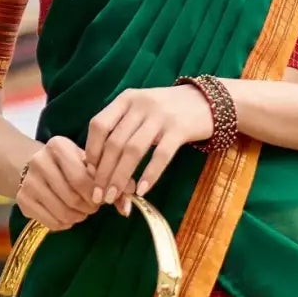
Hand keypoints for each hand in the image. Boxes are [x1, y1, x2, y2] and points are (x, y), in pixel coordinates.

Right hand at [13, 136, 98, 232]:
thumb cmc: (68, 163)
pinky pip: (50, 222)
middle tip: (93, 208)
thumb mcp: (84, 160)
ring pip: (62, 212)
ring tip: (82, 213)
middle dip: (88, 207)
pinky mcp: (22, 200)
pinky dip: (64, 224)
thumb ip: (101, 174)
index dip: (95, 194)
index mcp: (57, 147)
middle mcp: (39, 161)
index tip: (101, 198)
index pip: (80, 179)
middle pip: (71, 198)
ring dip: (77, 217)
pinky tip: (68, 217)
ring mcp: (28, 182)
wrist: (35, 166)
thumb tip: (114, 195)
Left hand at [83, 82, 215, 210]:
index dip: (92, 151)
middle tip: (100, 195)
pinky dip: (149, 175)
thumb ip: (122, 126)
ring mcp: (161, 116)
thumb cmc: (168, 110)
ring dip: (121, 177)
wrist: (207, 101)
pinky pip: (160, 155)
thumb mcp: (141, 108)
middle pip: (115, 142)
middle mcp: (141, 104)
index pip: (99, 125)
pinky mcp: (179, 129)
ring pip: (133, 150)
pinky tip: (142, 191)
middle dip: (104, 172)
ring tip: (115, 197)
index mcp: (126, 99)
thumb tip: (99, 163)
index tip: (91, 173)